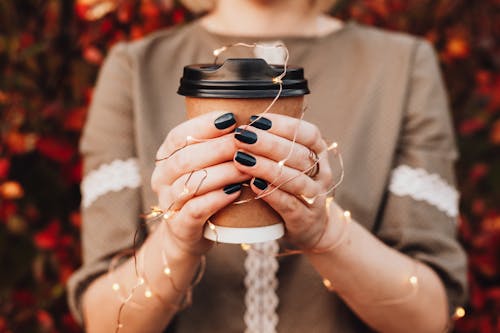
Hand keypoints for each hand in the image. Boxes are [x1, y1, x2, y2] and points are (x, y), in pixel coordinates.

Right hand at [151, 111, 248, 257]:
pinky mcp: (179, 226)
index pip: (179, 135)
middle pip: (185, 158)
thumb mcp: (205, 166)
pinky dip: (217, 199)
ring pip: (191, 183)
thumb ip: (215, 146)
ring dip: (223, 173)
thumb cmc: (204, 193)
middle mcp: (162, 178)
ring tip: (247, 168)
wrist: (190, 236)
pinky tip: (235, 192)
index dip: (203, 125)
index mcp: (166, 157)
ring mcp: (169, 203)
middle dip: (218, 148)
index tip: (231, 118)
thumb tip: (247, 123)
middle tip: (245, 142)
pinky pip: (195, 209)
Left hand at [232, 114, 332, 247]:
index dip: (283, 124)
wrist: (311, 226)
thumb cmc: (291, 186)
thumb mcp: (291, 162)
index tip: (255, 119)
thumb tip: (244, 121)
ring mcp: (315, 196)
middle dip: (268, 143)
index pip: (307, 132)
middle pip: (298, 154)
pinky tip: (253, 185)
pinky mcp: (305, 218)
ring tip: (241, 159)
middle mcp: (321, 172)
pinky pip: (290, 204)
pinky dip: (271, 194)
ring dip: (266, 167)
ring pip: (294, 179)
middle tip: (241, 136)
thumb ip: (275, 143)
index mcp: (319, 152)